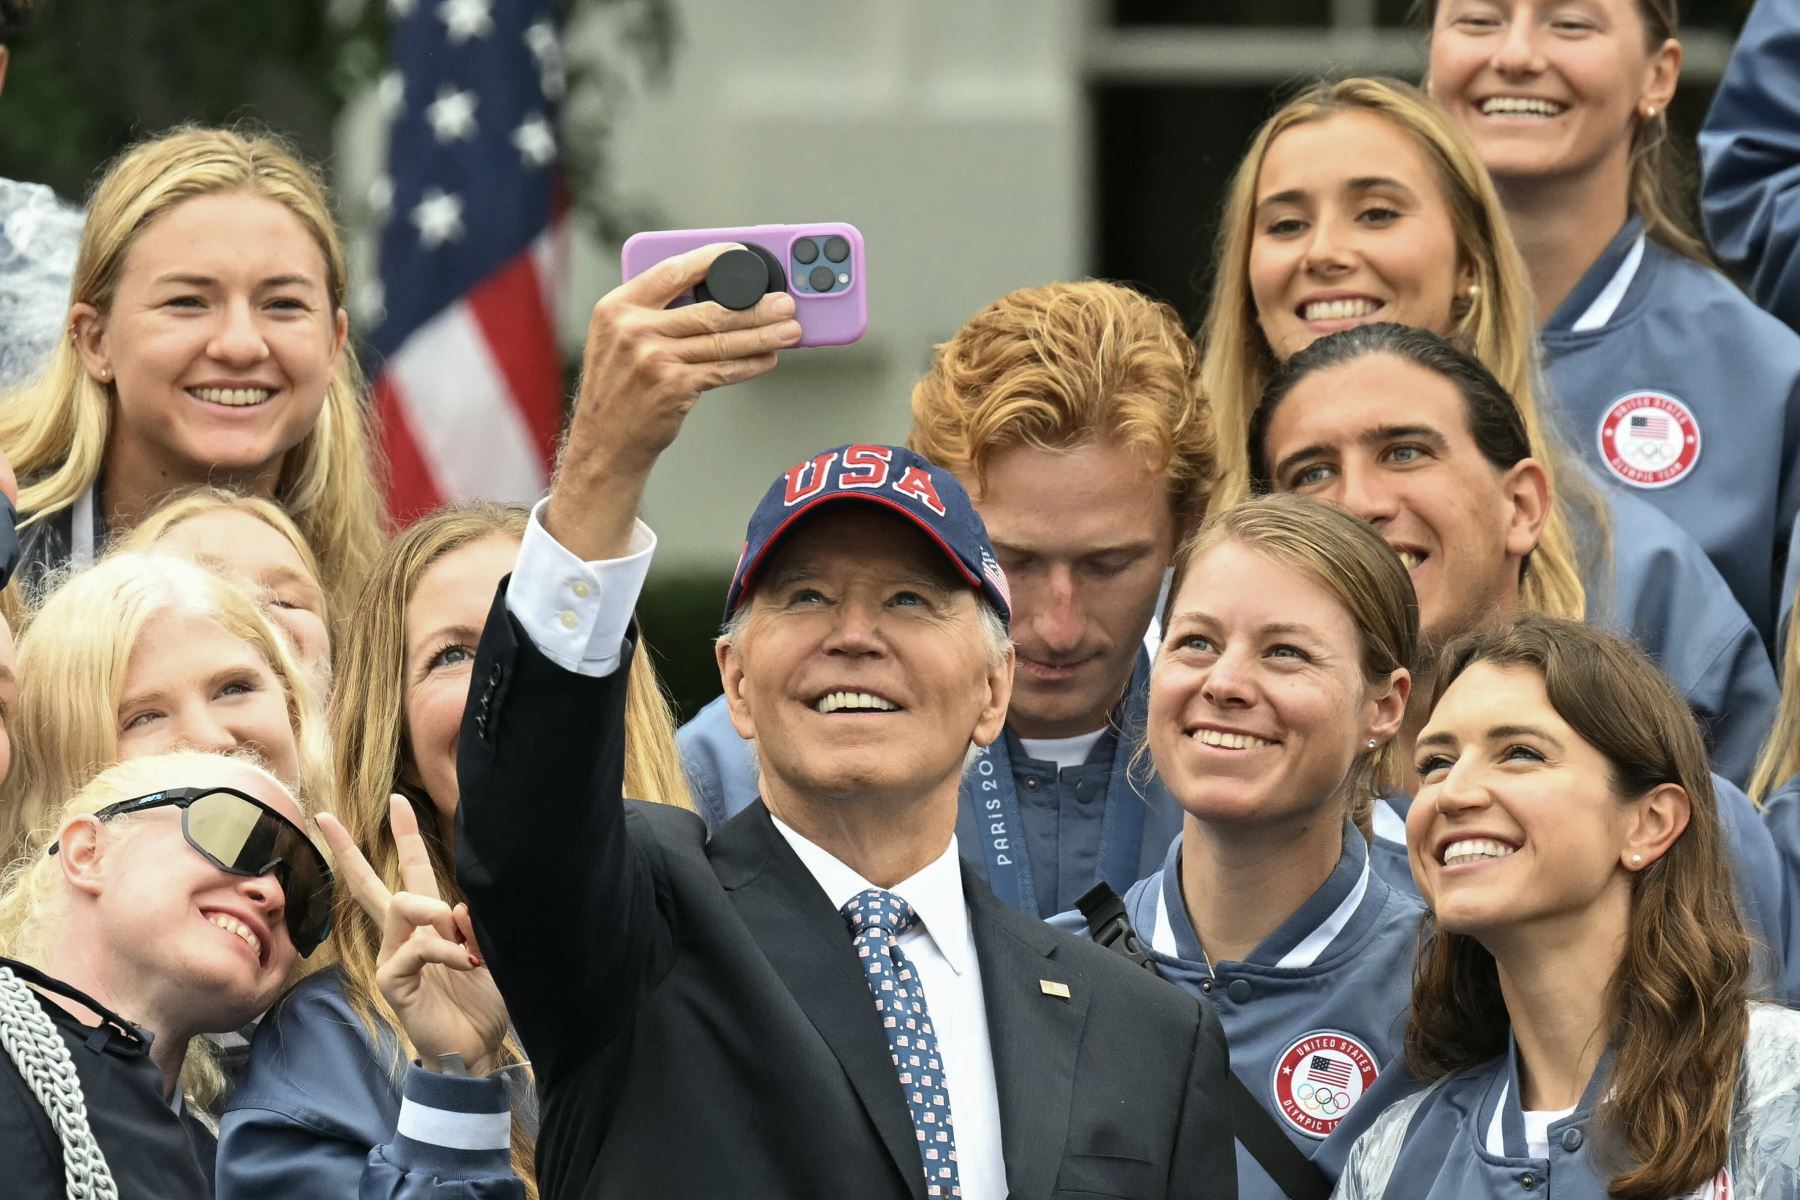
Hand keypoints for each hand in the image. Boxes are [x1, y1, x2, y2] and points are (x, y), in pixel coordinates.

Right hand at [317, 798, 509, 1074]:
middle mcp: (404, 935)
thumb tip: (457, 909)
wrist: (477, 1049)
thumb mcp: (489, 952)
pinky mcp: (391, 982)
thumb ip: (474, 927)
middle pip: (370, 885)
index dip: (406, 835)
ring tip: (456, 928)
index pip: (414, 870)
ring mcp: (393, 958)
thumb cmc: (484, 1001)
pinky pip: (414, 949)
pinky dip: (443, 950)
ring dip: (431, 908)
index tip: (398, 800)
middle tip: (325, 816)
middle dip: (349, 849)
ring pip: (397, 905)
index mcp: (430, 923)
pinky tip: (464, 962)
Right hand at [549, 243, 801, 559]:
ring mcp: (653, 359)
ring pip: (722, 341)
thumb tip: (714, 293)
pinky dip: (750, 365)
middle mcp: (633, 330)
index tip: (741, 254)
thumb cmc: (618, 386)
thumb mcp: (618, 337)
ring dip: (764, 336)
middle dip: (756, 306)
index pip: (673, 271)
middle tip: (784, 303)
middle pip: (709, 309)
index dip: (712, 259)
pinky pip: (722, 371)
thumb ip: (653, 312)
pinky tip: (768, 359)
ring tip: (789, 330)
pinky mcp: (673, 387)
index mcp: (618, 307)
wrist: (605, 440)